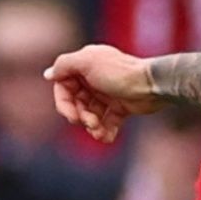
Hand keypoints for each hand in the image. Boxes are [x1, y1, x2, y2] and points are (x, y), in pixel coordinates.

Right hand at [43, 44, 158, 143]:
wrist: (152, 86)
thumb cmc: (120, 73)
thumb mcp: (87, 62)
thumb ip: (64, 65)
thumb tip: (48, 74)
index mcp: (85, 64)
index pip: (63, 86)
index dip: (64, 103)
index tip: (72, 115)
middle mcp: (94, 77)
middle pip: (75, 102)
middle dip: (80, 116)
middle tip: (89, 123)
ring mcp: (107, 92)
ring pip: (89, 113)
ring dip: (92, 126)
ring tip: (99, 132)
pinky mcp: (120, 105)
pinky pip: (106, 121)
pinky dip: (105, 131)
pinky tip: (107, 137)